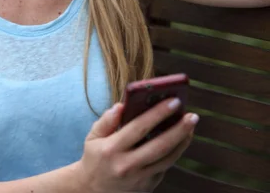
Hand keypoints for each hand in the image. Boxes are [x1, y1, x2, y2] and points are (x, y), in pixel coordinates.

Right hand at [78, 98, 196, 192]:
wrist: (92, 191)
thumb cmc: (94, 158)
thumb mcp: (92, 137)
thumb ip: (106, 120)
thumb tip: (121, 106)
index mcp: (112, 149)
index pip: (139, 127)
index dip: (158, 114)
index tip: (174, 101)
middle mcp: (127, 165)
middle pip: (159, 146)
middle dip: (178, 129)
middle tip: (192, 116)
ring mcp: (138, 179)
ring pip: (167, 159)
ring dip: (182, 142)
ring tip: (191, 127)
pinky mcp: (146, 187)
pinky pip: (164, 168)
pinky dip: (174, 154)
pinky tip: (180, 141)